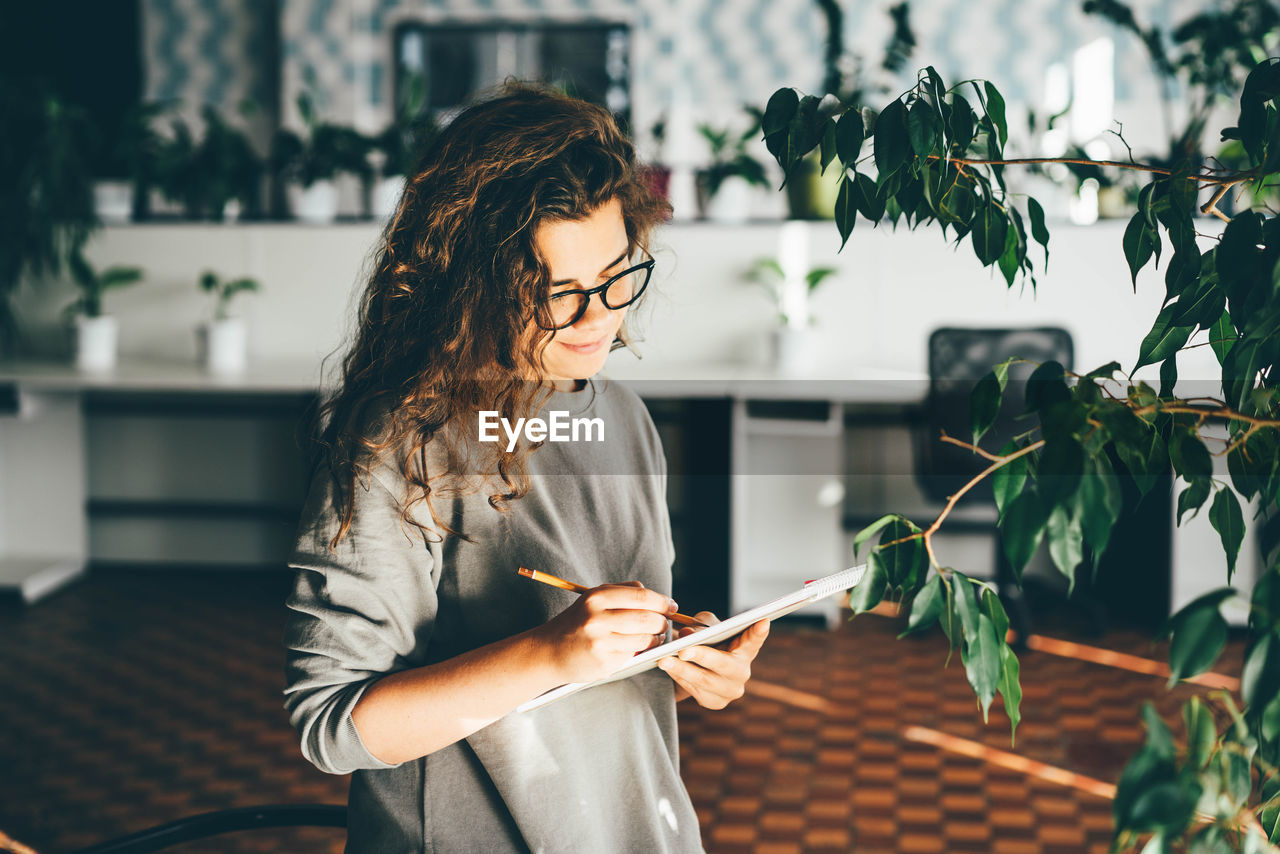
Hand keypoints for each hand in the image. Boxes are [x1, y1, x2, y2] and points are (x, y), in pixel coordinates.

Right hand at [537, 581, 676, 682]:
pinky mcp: (604, 663)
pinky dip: (638, 652)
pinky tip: (632, 648)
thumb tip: (656, 596)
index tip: (671, 607)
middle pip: (647, 619)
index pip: (642, 597)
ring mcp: (601, 643)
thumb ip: (624, 592)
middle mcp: (597, 619)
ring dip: (655, 639)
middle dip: (662, 622)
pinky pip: (633, 655)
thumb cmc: (577, 622)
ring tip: (653, 636)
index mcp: (597, 598)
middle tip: (664, 624)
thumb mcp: (593, 599)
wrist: (549, 651)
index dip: (663, 602)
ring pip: (644, 639)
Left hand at [657, 612, 769, 708]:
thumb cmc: (706, 642)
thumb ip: (700, 625)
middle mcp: (742, 671)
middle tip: (682, 650)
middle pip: (723, 664)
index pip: (754, 640)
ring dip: (682, 669)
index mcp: (745, 649)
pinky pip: (696, 692)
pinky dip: (680, 679)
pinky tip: (668, 670)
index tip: (763, 621)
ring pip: (705, 681)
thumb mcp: (705, 626)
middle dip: (701, 656)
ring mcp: (731, 690)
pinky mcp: (716, 702)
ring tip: (663, 660)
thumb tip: (688, 634)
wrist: (696, 668)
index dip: (758, 632)